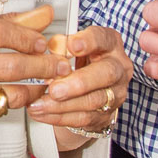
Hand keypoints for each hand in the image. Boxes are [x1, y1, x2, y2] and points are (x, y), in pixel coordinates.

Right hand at [0, 8, 65, 123]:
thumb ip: (2, 24)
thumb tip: (41, 15)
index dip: (27, 36)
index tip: (43, 39)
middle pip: (11, 66)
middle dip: (43, 66)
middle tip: (60, 63)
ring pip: (11, 94)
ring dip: (36, 89)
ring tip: (50, 81)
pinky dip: (16, 101)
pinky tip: (26, 93)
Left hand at [30, 26, 132, 140]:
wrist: (89, 87)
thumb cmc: (79, 60)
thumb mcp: (71, 46)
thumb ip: (61, 45)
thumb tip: (52, 47)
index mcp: (110, 45)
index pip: (103, 38)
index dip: (88, 41)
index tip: (72, 45)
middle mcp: (118, 68)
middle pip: (106, 74)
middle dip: (78, 82)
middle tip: (54, 89)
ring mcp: (115, 93)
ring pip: (93, 100)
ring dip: (63, 105)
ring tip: (39, 104)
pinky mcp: (106, 114)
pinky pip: (84, 118)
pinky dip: (60, 117)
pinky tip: (42, 113)